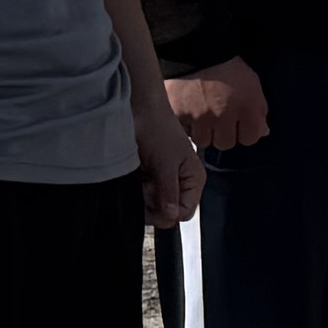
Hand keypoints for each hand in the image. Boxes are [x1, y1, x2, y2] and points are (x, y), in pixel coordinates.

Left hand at [134, 93, 203, 235]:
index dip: (168, 213)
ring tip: (139, 178)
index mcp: (193, 179)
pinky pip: (141, 195)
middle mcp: (180, 182)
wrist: (138, 111)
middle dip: (152, 204)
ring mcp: (163, 181)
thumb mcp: (165, 163)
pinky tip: (134, 177)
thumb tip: (171, 216)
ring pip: (152, 204)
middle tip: (144, 187)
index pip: (185, 211)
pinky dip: (134, 190)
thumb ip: (169, 191)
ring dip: (141, 196)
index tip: (152, 205)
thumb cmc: (158, 129)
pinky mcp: (148, 178)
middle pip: (167, 210)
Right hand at [171, 57, 272, 150]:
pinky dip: (187, 126)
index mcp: (246, 108)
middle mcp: (223, 116)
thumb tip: (263, 132)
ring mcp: (199, 117)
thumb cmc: (229, 68)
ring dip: (204, 132)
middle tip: (219, 119)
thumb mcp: (252, 84)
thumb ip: (259, 110)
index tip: (239, 123)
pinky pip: (184, 132)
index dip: (245, 132)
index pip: (250, 139)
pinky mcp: (178, 115)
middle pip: (225, 143)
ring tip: (203, 116)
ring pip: (203, 141)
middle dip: (224, 134)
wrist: (196, 51)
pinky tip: (190, 113)